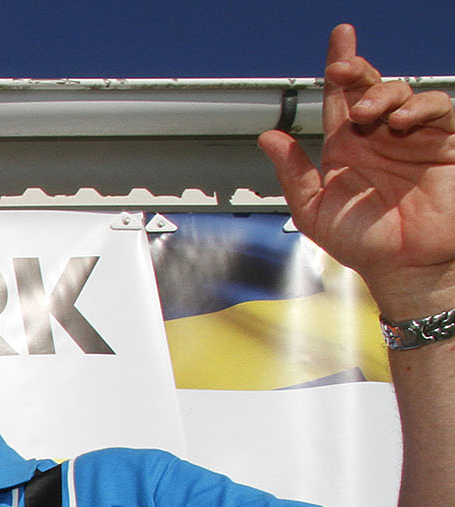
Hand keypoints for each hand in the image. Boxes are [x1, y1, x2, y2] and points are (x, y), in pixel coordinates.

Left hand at [258, 24, 454, 313]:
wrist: (404, 267)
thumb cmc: (361, 243)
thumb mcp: (314, 210)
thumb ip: (293, 172)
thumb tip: (268, 137)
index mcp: (346, 147)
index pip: (341, 99)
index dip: (340, 67)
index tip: (339, 38)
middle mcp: (378, 137)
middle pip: (370, 88)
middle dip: (358, 71)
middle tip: (343, 69)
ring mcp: (412, 138)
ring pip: (402, 94)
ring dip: (383, 94)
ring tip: (368, 115)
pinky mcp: (443, 144)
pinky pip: (438, 110)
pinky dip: (420, 107)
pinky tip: (400, 121)